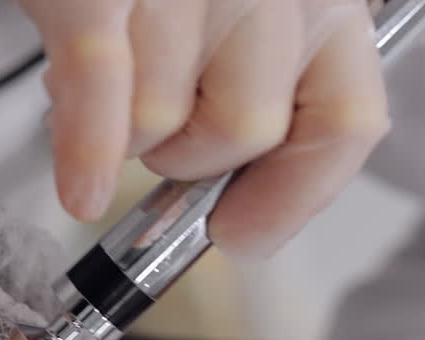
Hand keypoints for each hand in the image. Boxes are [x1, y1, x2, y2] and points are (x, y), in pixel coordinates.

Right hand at [16, 0, 388, 255]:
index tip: (239, 233)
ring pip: (159, 124)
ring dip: (114, 126)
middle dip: (180, 156)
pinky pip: (105, 91)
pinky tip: (79, 182)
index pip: (345, 122)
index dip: (294, 197)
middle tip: (142, 126)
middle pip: (245, 134)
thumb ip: (249, 86)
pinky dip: (86, 148)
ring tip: (97, 67)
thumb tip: (232, 212)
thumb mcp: (231, 10)